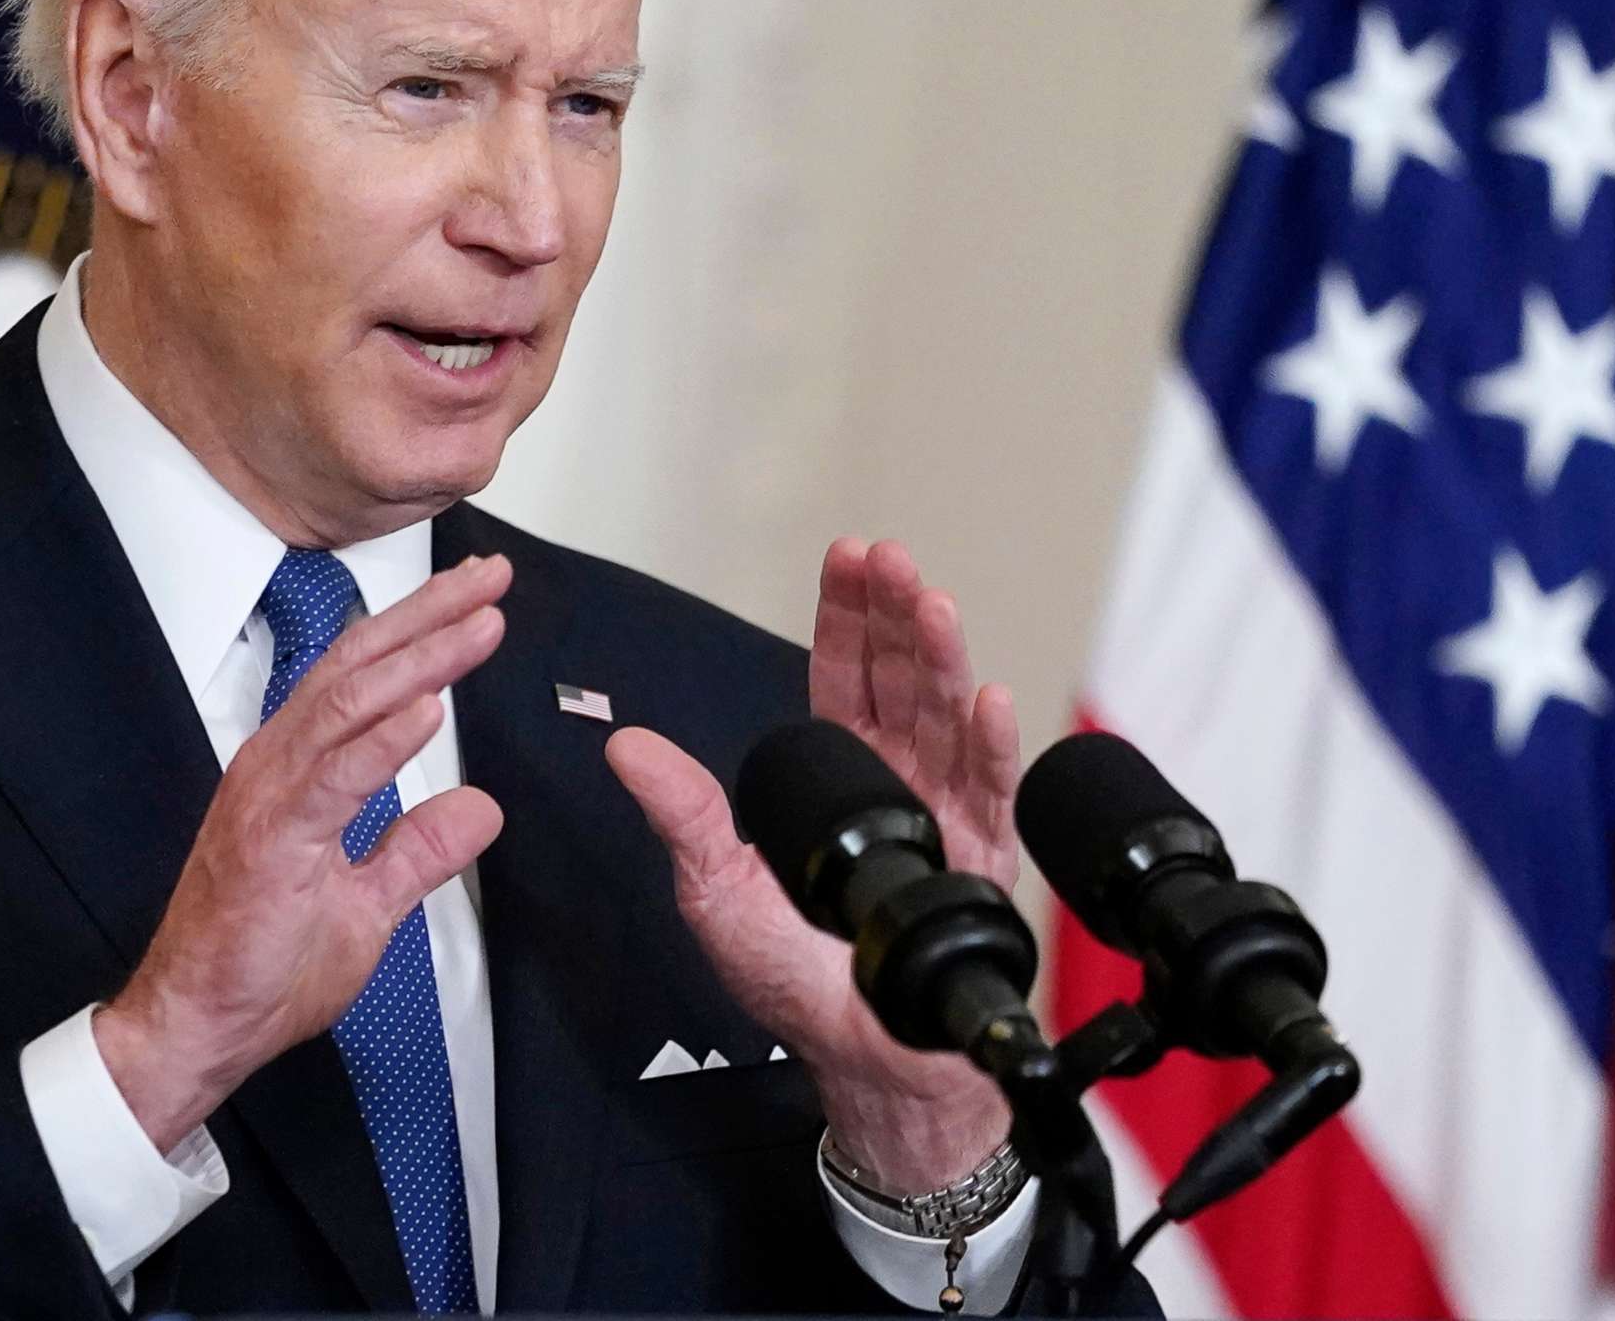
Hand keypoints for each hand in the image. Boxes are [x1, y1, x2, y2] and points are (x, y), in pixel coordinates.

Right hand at [93, 554, 512, 1150]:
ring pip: (350, 704)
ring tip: (480, 622)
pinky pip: (335, 777)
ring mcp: (270, 796)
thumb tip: (480, 808)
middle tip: (493, 575)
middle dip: (430, 616)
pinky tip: (430, 707)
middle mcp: (279, 764)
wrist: (199, 1026)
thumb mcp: (368, 905)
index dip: (423, 632)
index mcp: (299, 769)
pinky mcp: (271, 840)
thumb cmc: (264, 966)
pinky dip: (384, 738)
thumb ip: (419, 851)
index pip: (366, 678)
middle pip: (360, 666)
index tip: (480, 600)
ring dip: (421, 658)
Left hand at [606, 538, 1022, 1190]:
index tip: (848, 558)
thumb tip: (623, 748)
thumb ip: (683, 815)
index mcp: (836, 778)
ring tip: (933, 606)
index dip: (846, 618)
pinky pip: (990, 790)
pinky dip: (991, 744)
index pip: (843, 678)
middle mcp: (897, 783)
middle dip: (896, 614)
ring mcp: (945, 814)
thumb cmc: (794, 984)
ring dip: (942, 658)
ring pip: (946, 716)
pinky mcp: (982, 858)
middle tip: (890, 561)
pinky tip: (989, 699)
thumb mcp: (717, 890)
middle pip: (900, 679)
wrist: (870, 1057)